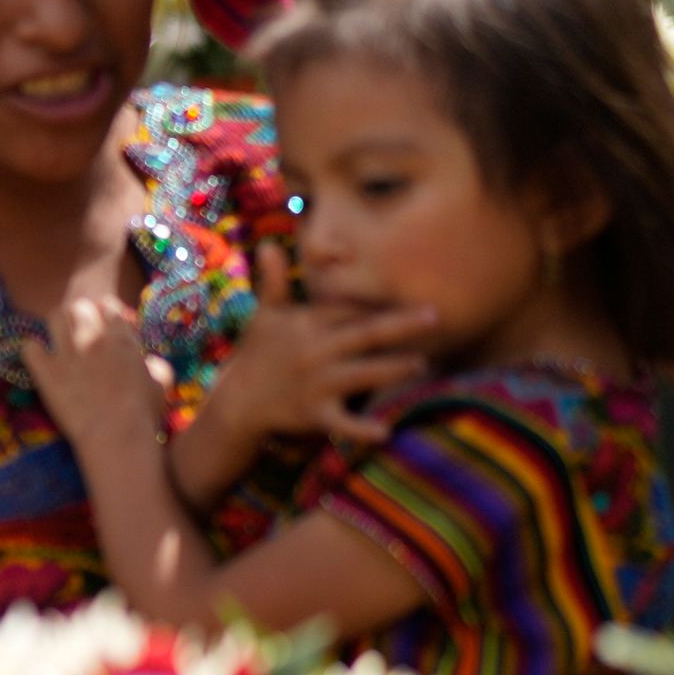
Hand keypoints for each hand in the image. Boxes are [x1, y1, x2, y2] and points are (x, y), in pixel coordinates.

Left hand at [16, 292, 169, 465]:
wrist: (116, 435)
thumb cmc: (142, 413)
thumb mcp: (161, 385)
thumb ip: (156, 366)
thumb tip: (150, 361)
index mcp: (122, 338)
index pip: (109, 307)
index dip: (105, 314)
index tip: (105, 325)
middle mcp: (93, 337)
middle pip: (79, 307)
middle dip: (80, 316)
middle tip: (81, 332)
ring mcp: (67, 353)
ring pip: (54, 317)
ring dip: (57, 326)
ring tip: (59, 340)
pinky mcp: (46, 371)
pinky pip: (30, 347)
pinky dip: (33, 351)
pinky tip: (40, 360)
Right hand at [208, 241, 435, 454]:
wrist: (238, 400)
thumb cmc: (258, 352)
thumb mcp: (264, 314)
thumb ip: (273, 280)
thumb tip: (270, 243)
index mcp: (305, 324)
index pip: (348, 310)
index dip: (378, 306)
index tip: (410, 299)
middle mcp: (313, 351)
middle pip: (366, 334)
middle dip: (401, 325)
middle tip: (436, 315)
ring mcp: (315, 383)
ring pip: (363, 374)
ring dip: (393, 369)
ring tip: (422, 364)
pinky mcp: (313, 414)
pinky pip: (341, 422)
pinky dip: (361, 429)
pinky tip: (385, 431)